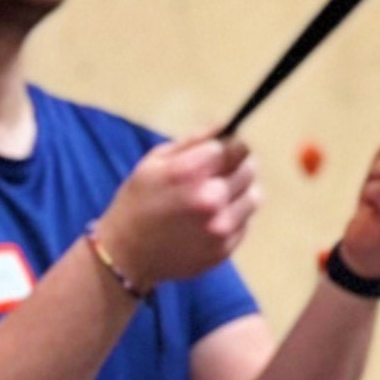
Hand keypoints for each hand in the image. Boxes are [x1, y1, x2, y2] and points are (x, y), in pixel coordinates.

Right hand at [97, 136, 258, 288]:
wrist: (126, 254)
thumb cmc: (138, 201)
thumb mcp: (154, 161)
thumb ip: (194, 140)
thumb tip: (227, 124)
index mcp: (189, 173)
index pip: (235, 146)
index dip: (229, 145)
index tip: (221, 150)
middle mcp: (210, 199)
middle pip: (249, 168)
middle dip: (236, 166)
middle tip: (216, 173)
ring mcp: (220, 227)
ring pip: (254, 195)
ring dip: (240, 191)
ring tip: (216, 196)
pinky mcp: (225, 248)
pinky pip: (245, 221)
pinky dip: (233, 216)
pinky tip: (209, 219)